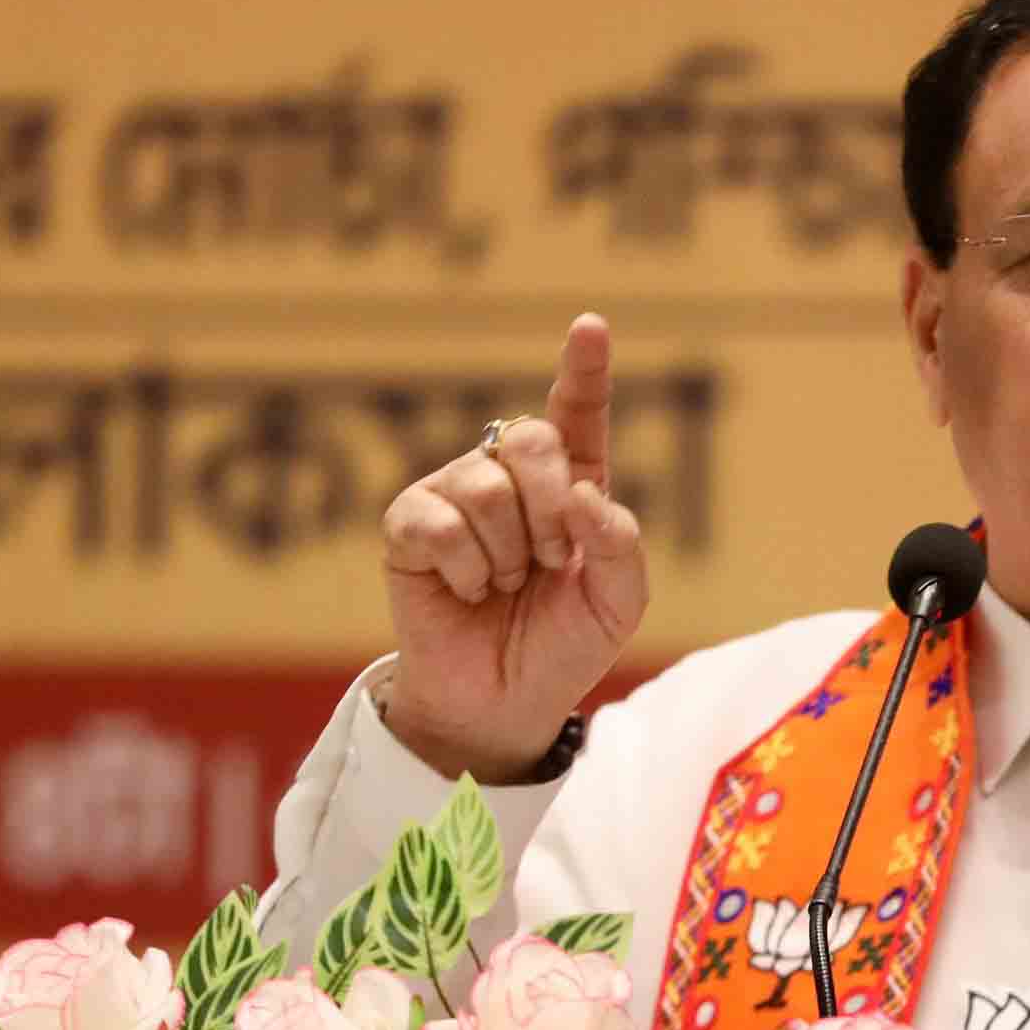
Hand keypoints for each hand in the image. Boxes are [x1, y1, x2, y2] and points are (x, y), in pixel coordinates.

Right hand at [377, 315, 648, 781]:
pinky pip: (439, 522)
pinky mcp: (409, 524)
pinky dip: (466, 567)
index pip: (577, 412)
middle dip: (551, 510)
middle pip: (533, 440)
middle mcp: (509, 476)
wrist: (505, 703)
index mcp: (570, 483)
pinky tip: (468, 591)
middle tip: (551, 565)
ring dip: (508, 553)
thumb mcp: (619, 602)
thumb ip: (620, 544)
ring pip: (487, 486)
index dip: (582, 368)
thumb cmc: (563, 645)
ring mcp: (455, 493)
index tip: (590, 326)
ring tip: (505, 587)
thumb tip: (584, 493)